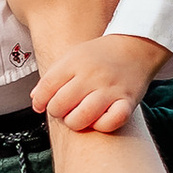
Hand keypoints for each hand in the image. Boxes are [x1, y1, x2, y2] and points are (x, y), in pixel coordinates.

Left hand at [33, 30, 172, 135]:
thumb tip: (35, 99)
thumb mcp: (73, 56)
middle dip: (57, 112)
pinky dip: (102, 126)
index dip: (40, 101)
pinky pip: (111, 122)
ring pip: (81, 118)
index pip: (47, 87)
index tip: (42, 105)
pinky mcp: (128, 101)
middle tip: (64, 110)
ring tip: (78, 117)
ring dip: (75, 123)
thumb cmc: (101, 55)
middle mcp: (92, 75)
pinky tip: (100, 120)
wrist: (137, 46)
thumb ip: (53, 76)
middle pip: (60, 105)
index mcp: (75, 62)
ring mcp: (110, 89)